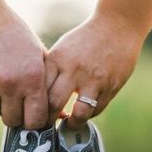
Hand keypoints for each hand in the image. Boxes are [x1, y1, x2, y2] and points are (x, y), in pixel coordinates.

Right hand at [0, 2, 47, 128]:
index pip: (35, 120)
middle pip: (12, 121)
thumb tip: (60, 117)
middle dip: (13, 112)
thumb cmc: (12, 34)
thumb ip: (48, 85)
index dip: (32, 121)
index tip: (29, 115)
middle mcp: (9, 83)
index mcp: (32, 78)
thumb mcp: (36, 54)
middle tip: (11, 97)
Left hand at [45, 12, 142, 128]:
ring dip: (72, 124)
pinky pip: (96, 110)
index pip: (39, 90)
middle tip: (47, 125)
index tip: (33, 114)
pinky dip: (88, 115)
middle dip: (48, 120)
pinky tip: (84, 111)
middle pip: (54, 105)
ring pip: (79, 113)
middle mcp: (74, 70)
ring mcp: (94, 80)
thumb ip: (51, 71)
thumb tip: (37, 98)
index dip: (34, 107)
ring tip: (69, 124)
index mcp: (58, 60)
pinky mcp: (110, 86)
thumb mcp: (62, 49)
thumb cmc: (85, 40)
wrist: (117, 26)